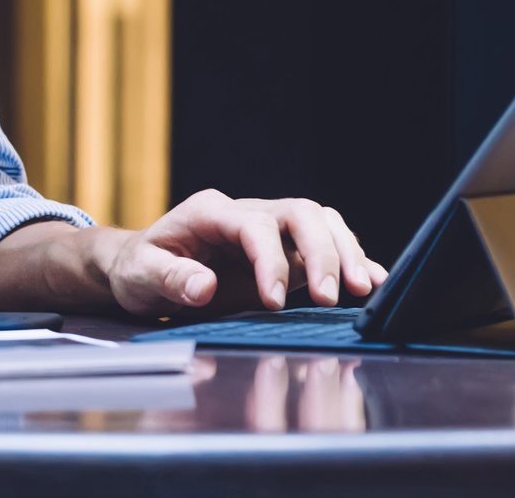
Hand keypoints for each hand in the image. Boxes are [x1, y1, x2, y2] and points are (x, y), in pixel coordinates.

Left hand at [102, 189, 388, 317]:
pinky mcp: (284, 252)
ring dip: (344, 252)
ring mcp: (269, 229)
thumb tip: (203, 287)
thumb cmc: (139, 269)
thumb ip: (170, 278)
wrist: (142, 267)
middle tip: (334, 298)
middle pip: (298, 213)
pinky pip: (325, 245)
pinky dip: (351, 259)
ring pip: (319, 222)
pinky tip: (375, 281)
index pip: (254, 224)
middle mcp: (246, 214)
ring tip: (365, 289)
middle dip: (322, 251)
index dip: (271, 260)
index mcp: (211, 212)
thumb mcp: (141, 275)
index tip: (273, 302)